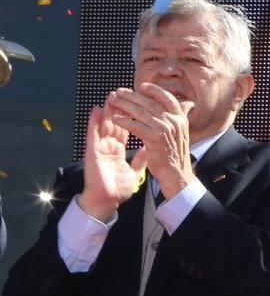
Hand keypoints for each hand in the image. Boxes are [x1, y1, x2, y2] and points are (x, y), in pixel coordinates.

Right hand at [77, 105, 144, 221]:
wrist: (107, 201)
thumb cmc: (118, 189)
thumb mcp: (134, 172)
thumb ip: (141, 159)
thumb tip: (149, 147)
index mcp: (118, 151)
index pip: (126, 129)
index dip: (130, 116)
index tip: (137, 104)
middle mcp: (109, 147)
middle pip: (115, 124)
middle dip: (120, 108)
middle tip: (124, 93)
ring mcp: (100, 148)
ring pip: (104, 125)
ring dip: (107, 110)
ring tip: (111, 96)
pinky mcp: (92, 152)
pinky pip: (93, 134)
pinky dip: (94, 122)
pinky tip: (96, 110)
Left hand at [106, 83, 195, 195]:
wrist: (176, 173)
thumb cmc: (176, 153)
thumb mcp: (182, 131)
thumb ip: (182, 116)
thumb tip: (189, 104)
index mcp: (181, 118)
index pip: (167, 98)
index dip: (154, 90)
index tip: (141, 86)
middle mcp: (174, 121)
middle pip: (149, 102)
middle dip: (132, 95)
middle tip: (119, 92)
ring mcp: (165, 129)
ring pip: (140, 112)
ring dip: (124, 105)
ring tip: (113, 101)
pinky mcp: (154, 138)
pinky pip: (135, 125)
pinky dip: (124, 121)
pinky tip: (115, 119)